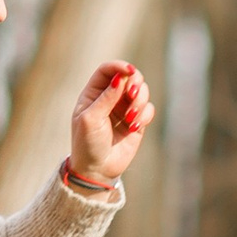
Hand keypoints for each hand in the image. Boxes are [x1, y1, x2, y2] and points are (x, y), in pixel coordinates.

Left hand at [70, 61, 152, 183]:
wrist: (97, 170)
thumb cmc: (87, 144)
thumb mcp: (91, 119)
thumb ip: (106, 97)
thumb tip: (121, 77)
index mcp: (94, 93)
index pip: (108, 70)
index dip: (120, 66)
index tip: (129, 71)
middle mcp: (110, 98)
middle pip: (130, 76)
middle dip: (135, 83)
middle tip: (132, 95)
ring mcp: (124, 109)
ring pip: (142, 92)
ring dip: (140, 101)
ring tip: (131, 118)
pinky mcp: (137, 122)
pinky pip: (148, 109)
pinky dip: (145, 115)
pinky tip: (134, 127)